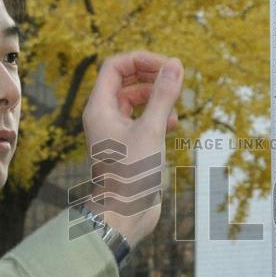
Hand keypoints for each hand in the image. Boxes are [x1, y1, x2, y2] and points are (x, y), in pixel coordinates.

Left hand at [81, 50, 182, 246]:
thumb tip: (175, 66)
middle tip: (176, 80)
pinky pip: (143, 119)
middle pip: (126, 80)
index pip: (115, 67)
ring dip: (157, 97)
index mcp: (99, 108)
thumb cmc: (131, 176)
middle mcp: (104, 117)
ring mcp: (115, 132)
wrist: (124, 215)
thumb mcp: (152, 130)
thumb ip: (164, 96)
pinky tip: (174, 125)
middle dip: (152, 77)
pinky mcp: (128, 146)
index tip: (168, 66)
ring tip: (176, 105)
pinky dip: (159, 116)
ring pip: (136, 100)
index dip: (141, 60)